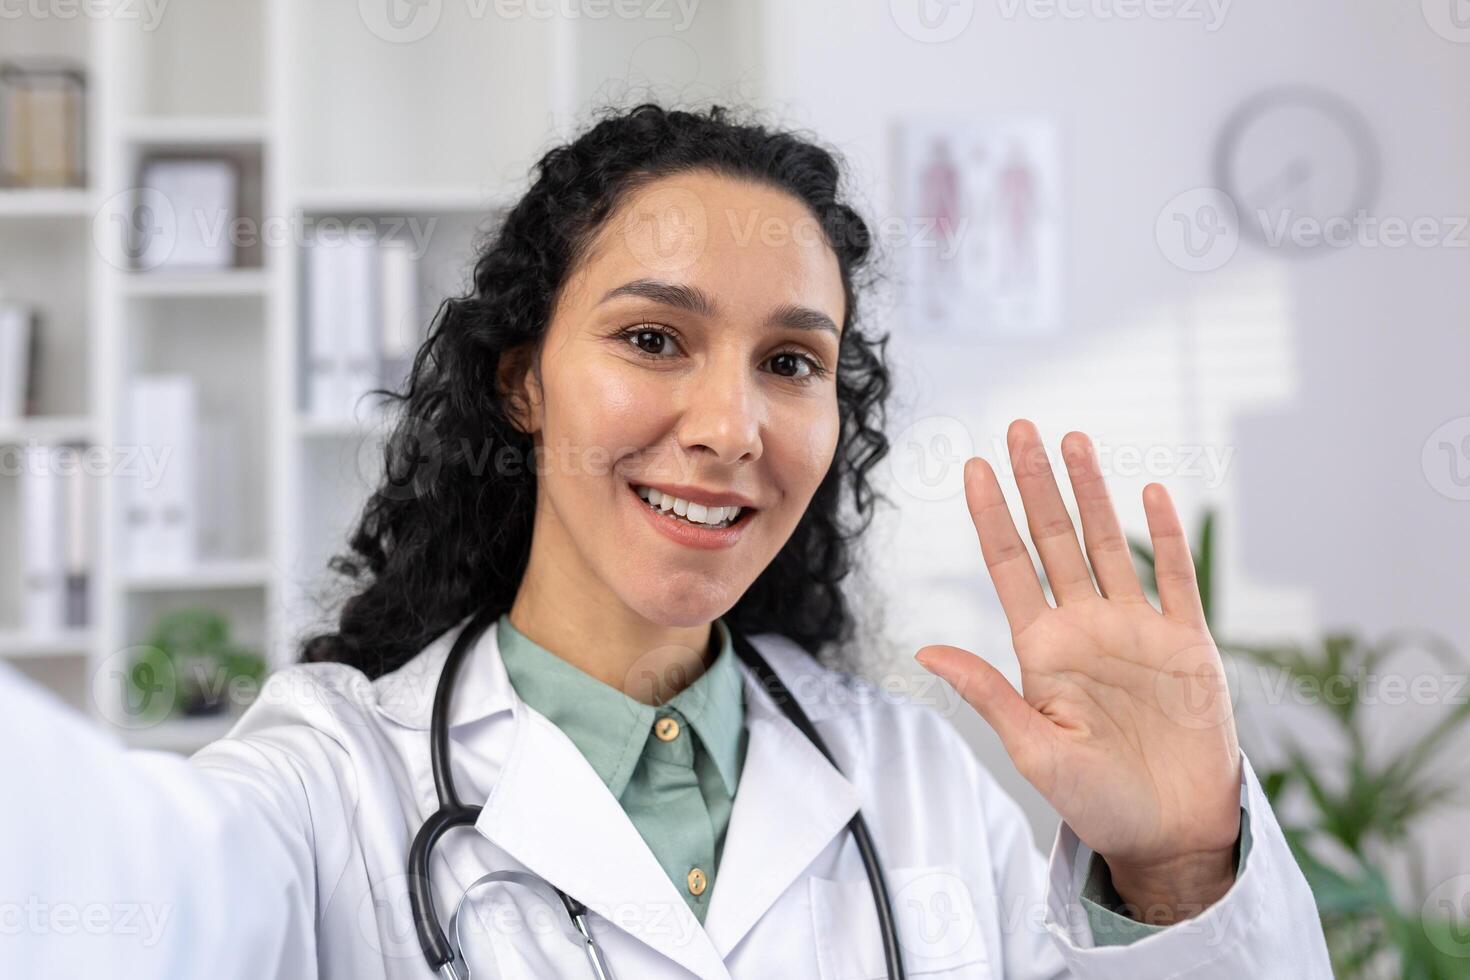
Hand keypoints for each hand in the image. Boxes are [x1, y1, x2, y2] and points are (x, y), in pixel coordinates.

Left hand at [916, 420, 1241, 922]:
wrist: (1173, 831)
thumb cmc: (1097, 801)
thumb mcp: (1034, 750)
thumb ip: (988, 693)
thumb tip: (925, 649)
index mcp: (1043, 650)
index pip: (1009, 567)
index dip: (990, 516)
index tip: (972, 467)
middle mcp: (1086, 627)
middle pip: (1055, 540)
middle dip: (1036, 483)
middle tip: (1020, 427)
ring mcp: (1137, 629)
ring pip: (1110, 544)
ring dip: (1093, 493)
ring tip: (1073, 440)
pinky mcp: (1187, 643)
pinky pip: (1177, 578)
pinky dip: (1169, 536)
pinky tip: (1154, 493)